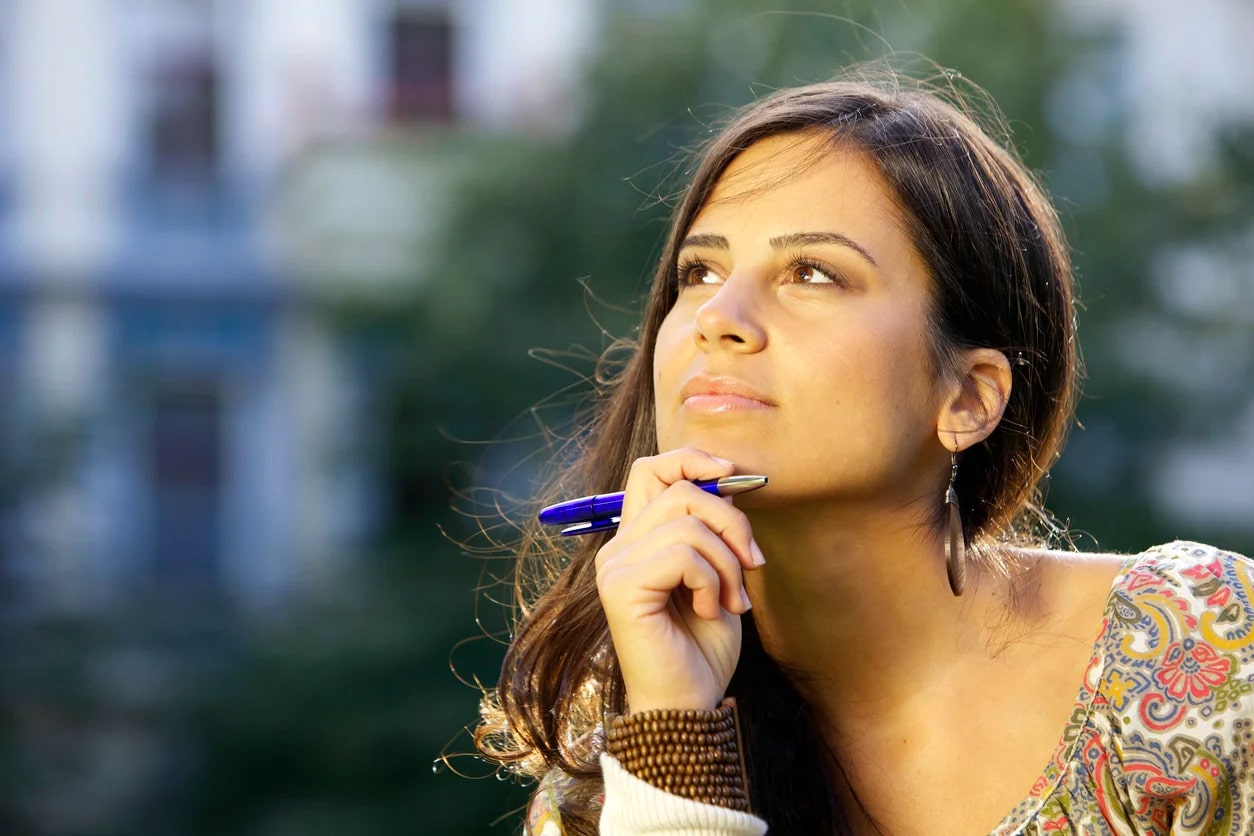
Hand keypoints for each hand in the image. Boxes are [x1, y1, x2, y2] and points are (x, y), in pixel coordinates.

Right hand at [595, 447, 764, 713]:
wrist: (687, 705)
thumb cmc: (703, 648)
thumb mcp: (719, 575)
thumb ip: (713, 530)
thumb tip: (729, 480)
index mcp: (638, 540)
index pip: (650, 469)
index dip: (691, 458)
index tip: (732, 473)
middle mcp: (618, 547)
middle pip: (678, 488)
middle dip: (730, 519)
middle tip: (753, 563)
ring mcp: (615, 566)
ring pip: (687, 522)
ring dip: (726, 562)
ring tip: (731, 600)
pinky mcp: (621, 587)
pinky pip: (682, 554)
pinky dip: (710, 581)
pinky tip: (708, 611)